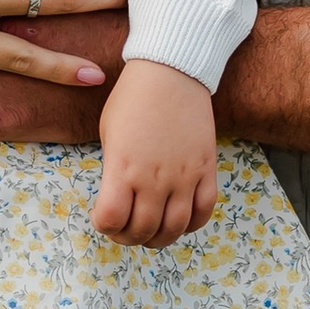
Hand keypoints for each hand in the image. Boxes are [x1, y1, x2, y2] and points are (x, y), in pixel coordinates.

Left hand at [90, 56, 217, 246]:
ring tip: (151, 230)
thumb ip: (114, 170)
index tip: (103, 217)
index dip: (103, 225)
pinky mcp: (206, 170)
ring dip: (159, 238)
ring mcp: (184, 176)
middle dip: (128, 237)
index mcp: (122, 167)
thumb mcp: (108, 133)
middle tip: (125, 230)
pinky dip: (191, 224)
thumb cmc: (132, 97)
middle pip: (142, 230)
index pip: (110, 219)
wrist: (171, 71)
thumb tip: (118, 198)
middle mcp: (154, 177)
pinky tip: (179, 220)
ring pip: (174, 228)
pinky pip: (203, 211)